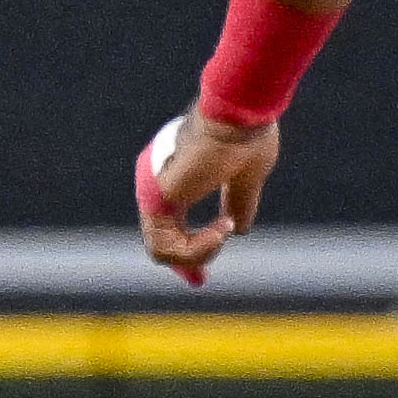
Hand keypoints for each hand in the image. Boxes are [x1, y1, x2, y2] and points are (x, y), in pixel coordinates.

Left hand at [136, 110, 278, 286]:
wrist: (238, 116)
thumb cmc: (245, 137)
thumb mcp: (245, 179)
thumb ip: (237, 202)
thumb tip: (239, 228)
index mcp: (178, 177)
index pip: (170, 224)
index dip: (187, 252)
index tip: (199, 278)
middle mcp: (158, 184)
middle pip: (160, 240)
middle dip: (184, 264)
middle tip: (200, 281)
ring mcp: (152, 190)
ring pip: (162, 248)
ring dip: (199, 252)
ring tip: (224, 231)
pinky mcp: (155, 198)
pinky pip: (165, 245)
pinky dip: (194, 249)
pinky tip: (220, 230)